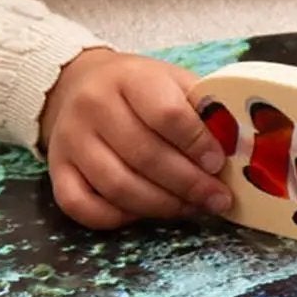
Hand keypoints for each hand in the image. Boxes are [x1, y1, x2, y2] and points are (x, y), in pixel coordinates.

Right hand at [38, 48, 233, 230]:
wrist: (79, 82)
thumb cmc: (138, 88)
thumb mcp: (172, 81)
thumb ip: (203, 109)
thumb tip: (238, 146)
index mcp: (129, 78)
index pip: (166, 114)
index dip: (197, 144)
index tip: (218, 163)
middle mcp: (94, 107)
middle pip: (144, 156)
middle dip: (188, 184)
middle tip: (216, 198)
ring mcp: (71, 140)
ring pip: (117, 186)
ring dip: (161, 205)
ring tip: (190, 207)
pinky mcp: (57, 169)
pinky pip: (82, 206)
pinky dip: (116, 218)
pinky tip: (144, 213)